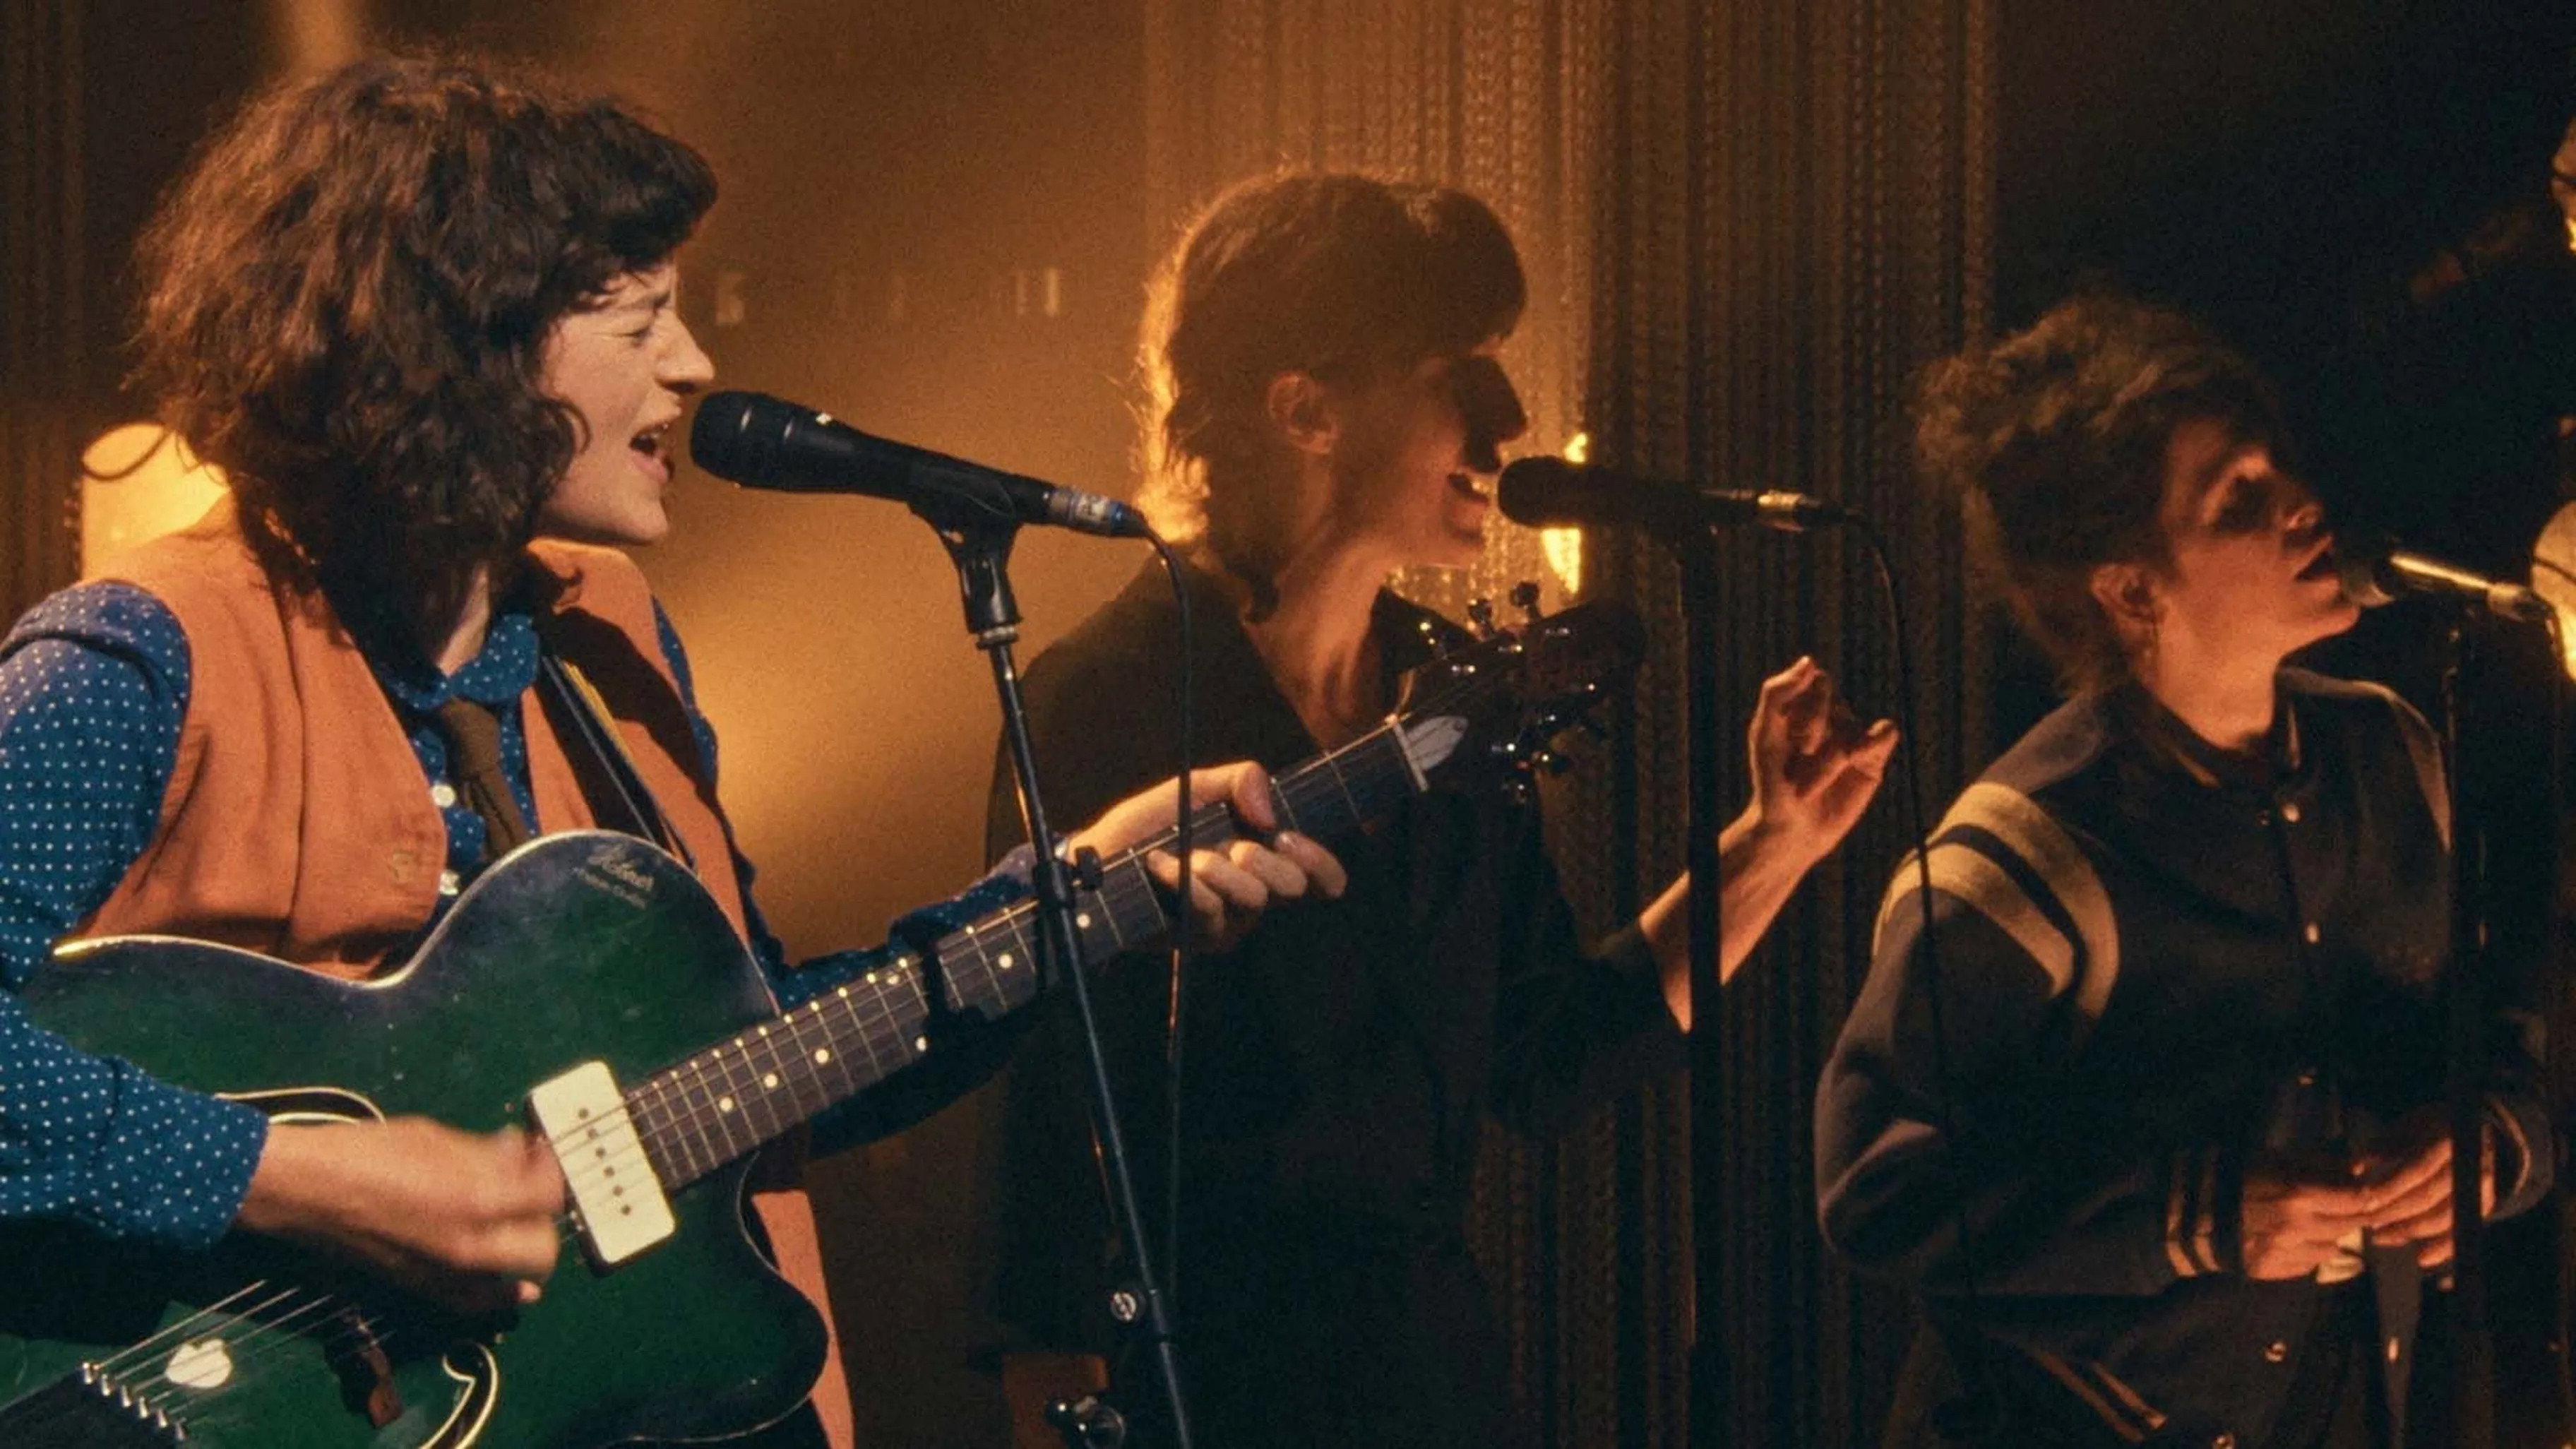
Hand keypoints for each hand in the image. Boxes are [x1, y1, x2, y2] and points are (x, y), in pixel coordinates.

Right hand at [238, 1117, 566, 1312]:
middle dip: (545, 1219)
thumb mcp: (435, 1138)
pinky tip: (508, 1279)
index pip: (548, 1195)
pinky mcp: (423, 1289)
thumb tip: (519, 1152)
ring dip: (525, 1253)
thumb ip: (486, 1152)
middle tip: (531, 1189)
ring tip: (517, 1223)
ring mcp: (447, 1274)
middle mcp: (469, 1246)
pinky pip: (476, 1300)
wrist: (306, 1190)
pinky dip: (498, 1291)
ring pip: (517, 1281)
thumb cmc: (365, 1153)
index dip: (551, 1170)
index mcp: (477, 1199)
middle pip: (543, 1249)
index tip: (539, 1153)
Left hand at [1063, 760, 1348, 951]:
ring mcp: (1230, 920)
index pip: (1322, 878)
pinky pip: (1212, 910)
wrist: (1096, 861)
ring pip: (1255, 899)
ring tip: (1188, 855)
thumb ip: (1240, 780)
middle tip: (1235, 846)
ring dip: (1219, 868)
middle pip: (1294, 887)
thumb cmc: (1147, 827)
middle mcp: (1255, 894)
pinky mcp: (1201, 937)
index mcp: (1264, 858)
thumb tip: (1268, 814)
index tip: (1286, 838)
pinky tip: (1159, 865)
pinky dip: (1185, 880)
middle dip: (1265, 860)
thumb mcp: (1195, 788)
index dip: (1321, 863)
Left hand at [1744, 657, 1898, 864]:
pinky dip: (1876, 740)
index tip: (1789, 742)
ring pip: (1852, 729)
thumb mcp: (1765, 734)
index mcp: (1805, 704)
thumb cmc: (1772, 780)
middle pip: (1834, 704)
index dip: (1805, 713)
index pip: (1817, 684)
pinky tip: (1860, 755)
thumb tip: (1810, 661)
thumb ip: (1778, 693)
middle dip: (1813, 734)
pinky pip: (1885, 734)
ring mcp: (1853, 735)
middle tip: (1797, 766)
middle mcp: (1832, 716)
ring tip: (1811, 786)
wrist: (1790, 829)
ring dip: (1829, 759)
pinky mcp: (1873, 759)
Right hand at [2240, 1156, 2382, 1279]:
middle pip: (2350, 1225)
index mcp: (2298, 1194)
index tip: (2364, 1191)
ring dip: (2330, 1236)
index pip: (2357, 1199)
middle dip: (2351, 1215)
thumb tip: (2354, 1169)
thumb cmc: (2231, 1177)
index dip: (2366, 1195)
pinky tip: (2293, 1241)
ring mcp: (2287, 1252)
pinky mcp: (2274, 1270)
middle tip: (2344, 1207)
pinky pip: (2309, 1265)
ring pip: (2333, 1248)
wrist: (2187, 1213)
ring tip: (2314, 1225)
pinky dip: (2308, 1253)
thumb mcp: (2273, 1159)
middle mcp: (2299, 1227)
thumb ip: (2316, 1165)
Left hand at [2354, 1108, 2496, 1270]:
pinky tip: (2422, 1259)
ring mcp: (2481, 1187)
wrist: (2473, 1131)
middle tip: (2366, 1221)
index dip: (2390, 1186)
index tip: (2364, 1199)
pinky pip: (2464, 1231)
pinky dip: (2444, 1248)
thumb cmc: (2429, 1128)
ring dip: (2409, 1231)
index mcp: (2448, 1139)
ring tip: (2379, 1236)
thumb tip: (2355, 1166)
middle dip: (2394, 1212)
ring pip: (2444, 1218)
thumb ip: (2385, 1145)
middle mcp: (2470, 1164)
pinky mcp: (2484, 1205)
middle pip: (2429, 1196)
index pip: (2417, 1168)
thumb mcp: (2408, 1126)